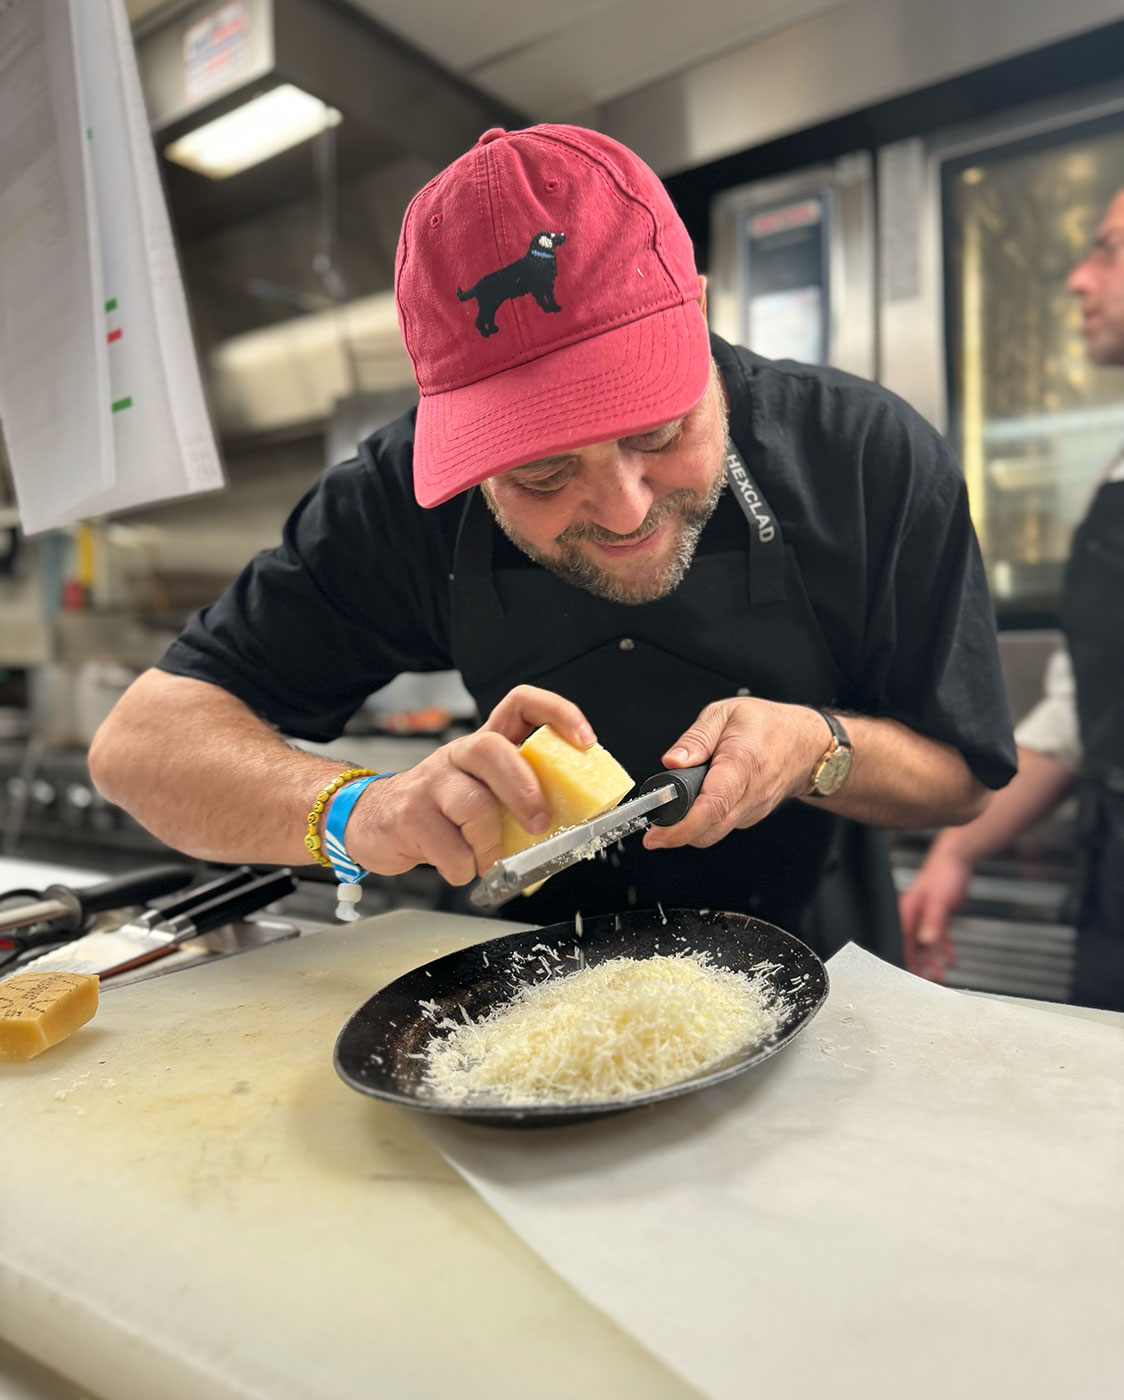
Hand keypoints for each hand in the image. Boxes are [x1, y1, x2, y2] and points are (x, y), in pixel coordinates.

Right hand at [344, 686, 593, 885]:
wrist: (371, 822)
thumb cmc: (440, 812)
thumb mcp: (484, 796)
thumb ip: (518, 800)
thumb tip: (573, 822)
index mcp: (484, 746)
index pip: (521, 704)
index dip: (557, 714)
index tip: (585, 742)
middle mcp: (458, 754)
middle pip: (493, 750)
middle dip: (524, 791)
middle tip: (540, 824)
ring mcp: (430, 782)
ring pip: (473, 805)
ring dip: (490, 844)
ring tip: (488, 859)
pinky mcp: (409, 815)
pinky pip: (450, 848)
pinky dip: (463, 868)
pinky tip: (459, 866)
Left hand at [642, 698, 825, 851]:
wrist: (806, 742)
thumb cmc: (769, 725)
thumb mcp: (725, 713)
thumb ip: (695, 738)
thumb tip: (671, 761)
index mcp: (742, 763)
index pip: (713, 806)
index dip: (681, 827)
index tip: (656, 835)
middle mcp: (751, 793)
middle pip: (710, 830)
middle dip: (676, 835)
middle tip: (653, 826)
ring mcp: (754, 809)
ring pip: (714, 833)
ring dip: (689, 828)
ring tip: (675, 809)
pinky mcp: (752, 817)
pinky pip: (723, 827)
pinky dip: (704, 822)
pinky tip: (699, 804)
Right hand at [897, 842, 971, 981]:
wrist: (958, 858)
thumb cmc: (943, 874)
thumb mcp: (939, 902)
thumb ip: (933, 923)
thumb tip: (926, 942)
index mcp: (908, 911)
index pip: (904, 942)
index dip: (907, 960)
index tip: (911, 977)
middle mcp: (914, 915)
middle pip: (913, 946)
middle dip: (919, 965)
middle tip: (925, 983)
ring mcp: (926, 916)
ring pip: (926, 944)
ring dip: (933, 960)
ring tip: (939, 976)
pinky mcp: (938, 915)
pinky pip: (939, 937)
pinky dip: (944, 949)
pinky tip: (952, 960)